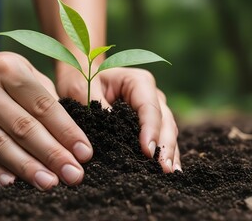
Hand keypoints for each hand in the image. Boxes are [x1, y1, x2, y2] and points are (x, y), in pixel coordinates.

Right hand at [0, 52, 92, 189]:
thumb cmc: (3, 77)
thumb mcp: (27, 73)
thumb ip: (49, 99)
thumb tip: (72, 138)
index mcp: (7, 69)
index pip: (43, 106)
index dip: (66, 131)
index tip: (84, 153)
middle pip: (22, 127)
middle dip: (51, 154)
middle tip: (73, 174)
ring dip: (27, 167)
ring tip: (50, 182)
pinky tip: (14, 182)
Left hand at [56, 66, 180, 172]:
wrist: (81, 78)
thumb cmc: (81, 80)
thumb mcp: (82, 89)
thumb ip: (97, 108)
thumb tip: (111, 135)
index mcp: (138, 82)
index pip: (149, 108)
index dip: (151, 130)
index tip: (147, 151)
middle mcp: (151, 95)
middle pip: (165, 121)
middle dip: (165, 146)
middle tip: (164, 169)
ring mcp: (154, 109)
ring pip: (168, 131)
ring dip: (169, 152)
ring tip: (170, 173)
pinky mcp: (150, 123)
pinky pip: (161, 138)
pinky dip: (164, 153)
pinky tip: (169, 170)